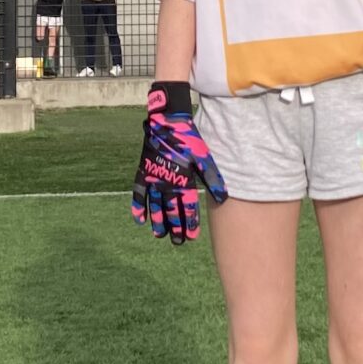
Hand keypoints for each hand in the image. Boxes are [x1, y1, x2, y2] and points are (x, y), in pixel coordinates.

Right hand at [130, 81, 225, 244]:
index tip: (191, 237)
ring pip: (155, 206)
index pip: (187, 208)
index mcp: (183, 180)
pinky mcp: (144, 172)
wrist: (167, 121)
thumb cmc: (188, 138)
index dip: (189, 223)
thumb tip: (224, 197)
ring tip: (160, 235)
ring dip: (158, 222)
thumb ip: (212, 178)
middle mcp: (167, 183)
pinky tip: (139, 220)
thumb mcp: (203, 157)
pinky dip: (138, 207)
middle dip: (175, 228)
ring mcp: (154, 179)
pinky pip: (139, 194)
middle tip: (177, 242)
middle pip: (170, 211)